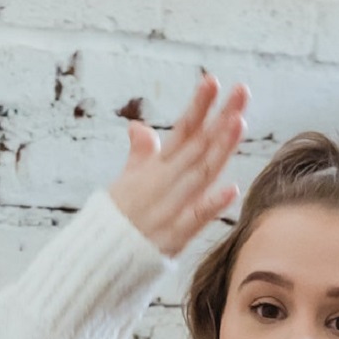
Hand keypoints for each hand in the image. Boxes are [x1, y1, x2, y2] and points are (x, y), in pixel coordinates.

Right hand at [108, 74, 248, 257]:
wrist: (98, 259)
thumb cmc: (115, 220)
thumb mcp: (124, 182)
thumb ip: (139, 155)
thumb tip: (138, 127)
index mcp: (155, 168)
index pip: (182, 130)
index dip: (198, 106)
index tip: (212, 80)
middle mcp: (164, 182)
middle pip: (198, 145)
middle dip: (221, 117)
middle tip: (241, 91)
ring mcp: (170, 207)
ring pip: (200, 173)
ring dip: (219, 148)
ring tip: (239, 122)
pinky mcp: (173, 235)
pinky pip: (195, 218)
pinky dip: (212, 205)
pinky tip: (232, 189)